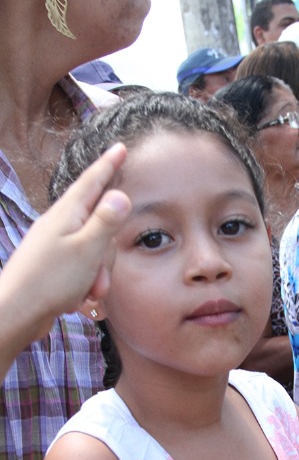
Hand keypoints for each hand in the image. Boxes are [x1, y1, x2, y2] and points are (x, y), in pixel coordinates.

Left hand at [0, 144, 129, 356]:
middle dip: (108, 252)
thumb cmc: (50, 281)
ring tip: (90, 291)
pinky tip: (79, 298)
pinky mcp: (55, 263)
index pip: (93, 181)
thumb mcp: (87, 249)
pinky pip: (84, 265)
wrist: (17, 312)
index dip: (109, 165)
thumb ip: (106, 221)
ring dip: (99, 272)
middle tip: (101, 277)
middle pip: (100, 223)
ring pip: (95, 248)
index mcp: (67, 213)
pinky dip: (87, 281)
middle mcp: (60, 224)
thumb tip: (120, 194)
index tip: (120, 147)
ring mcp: (56, 243)